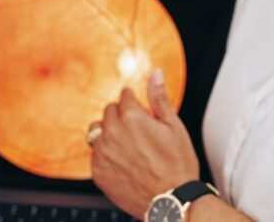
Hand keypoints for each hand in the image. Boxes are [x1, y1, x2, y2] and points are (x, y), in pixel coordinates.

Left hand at [91, 69, 199, 218]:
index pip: (124, 95)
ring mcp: (102, 153)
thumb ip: (159, 97)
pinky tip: (124, 162)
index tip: (143, 113)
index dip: (136, 103)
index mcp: (132, 116)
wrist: (170, 201)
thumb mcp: (174, 126)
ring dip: (110, 133)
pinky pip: (96, 153)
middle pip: (109, 111)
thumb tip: (155, 73)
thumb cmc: (177, 165)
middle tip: (139, 132)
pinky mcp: (98, 171)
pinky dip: (107, 154)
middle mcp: (112, 132)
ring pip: (98, 131)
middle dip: (122, 116)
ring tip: (129, 146)